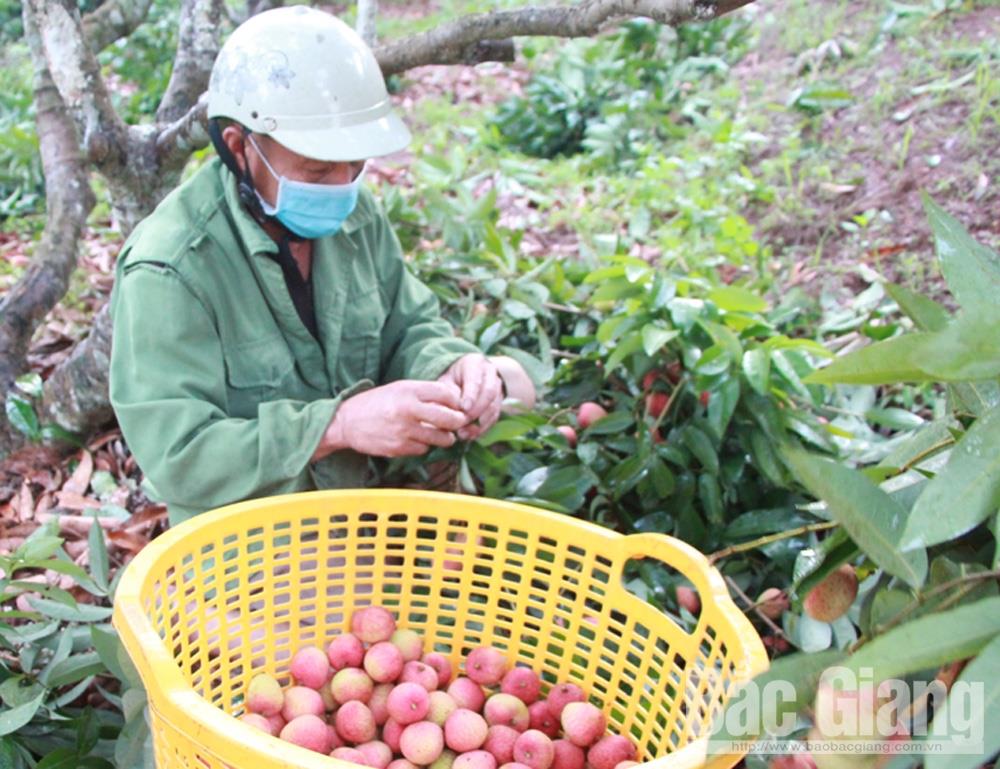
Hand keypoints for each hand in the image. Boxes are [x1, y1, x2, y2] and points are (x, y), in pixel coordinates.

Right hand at [317, 380, 467, 458]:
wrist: (346, 422)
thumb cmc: (377, 403)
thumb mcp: (399, 389)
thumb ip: (424, 394)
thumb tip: (454, 401)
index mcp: (408, 390)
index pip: (446, 394)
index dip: (456, 401)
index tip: (458, 406)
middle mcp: (407, 409)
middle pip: (448, 418)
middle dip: (458, 422)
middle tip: (459, 423)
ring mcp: (403, 430)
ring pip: (439, 438)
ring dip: (445, 437)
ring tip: (444, 435)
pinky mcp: (398, 448)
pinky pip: (423, 449)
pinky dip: (424, 446)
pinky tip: (418, 440)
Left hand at [438, 354, 503, 440]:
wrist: (466, 377)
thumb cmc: (452, 379)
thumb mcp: (445, 379)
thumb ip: (446, 391)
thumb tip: (448, 409)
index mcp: (475, 363)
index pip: (476, 379)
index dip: (471, 395)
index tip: (464, 408)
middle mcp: (490, 374)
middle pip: (489, 393)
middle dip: (477, 411)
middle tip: (462, 423)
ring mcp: (497, 388)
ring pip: (493, 406)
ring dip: (479, 423)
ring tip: (464, 434)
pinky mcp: (498, 403)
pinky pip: (494, 417)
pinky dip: (483, 428)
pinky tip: (471, 436)